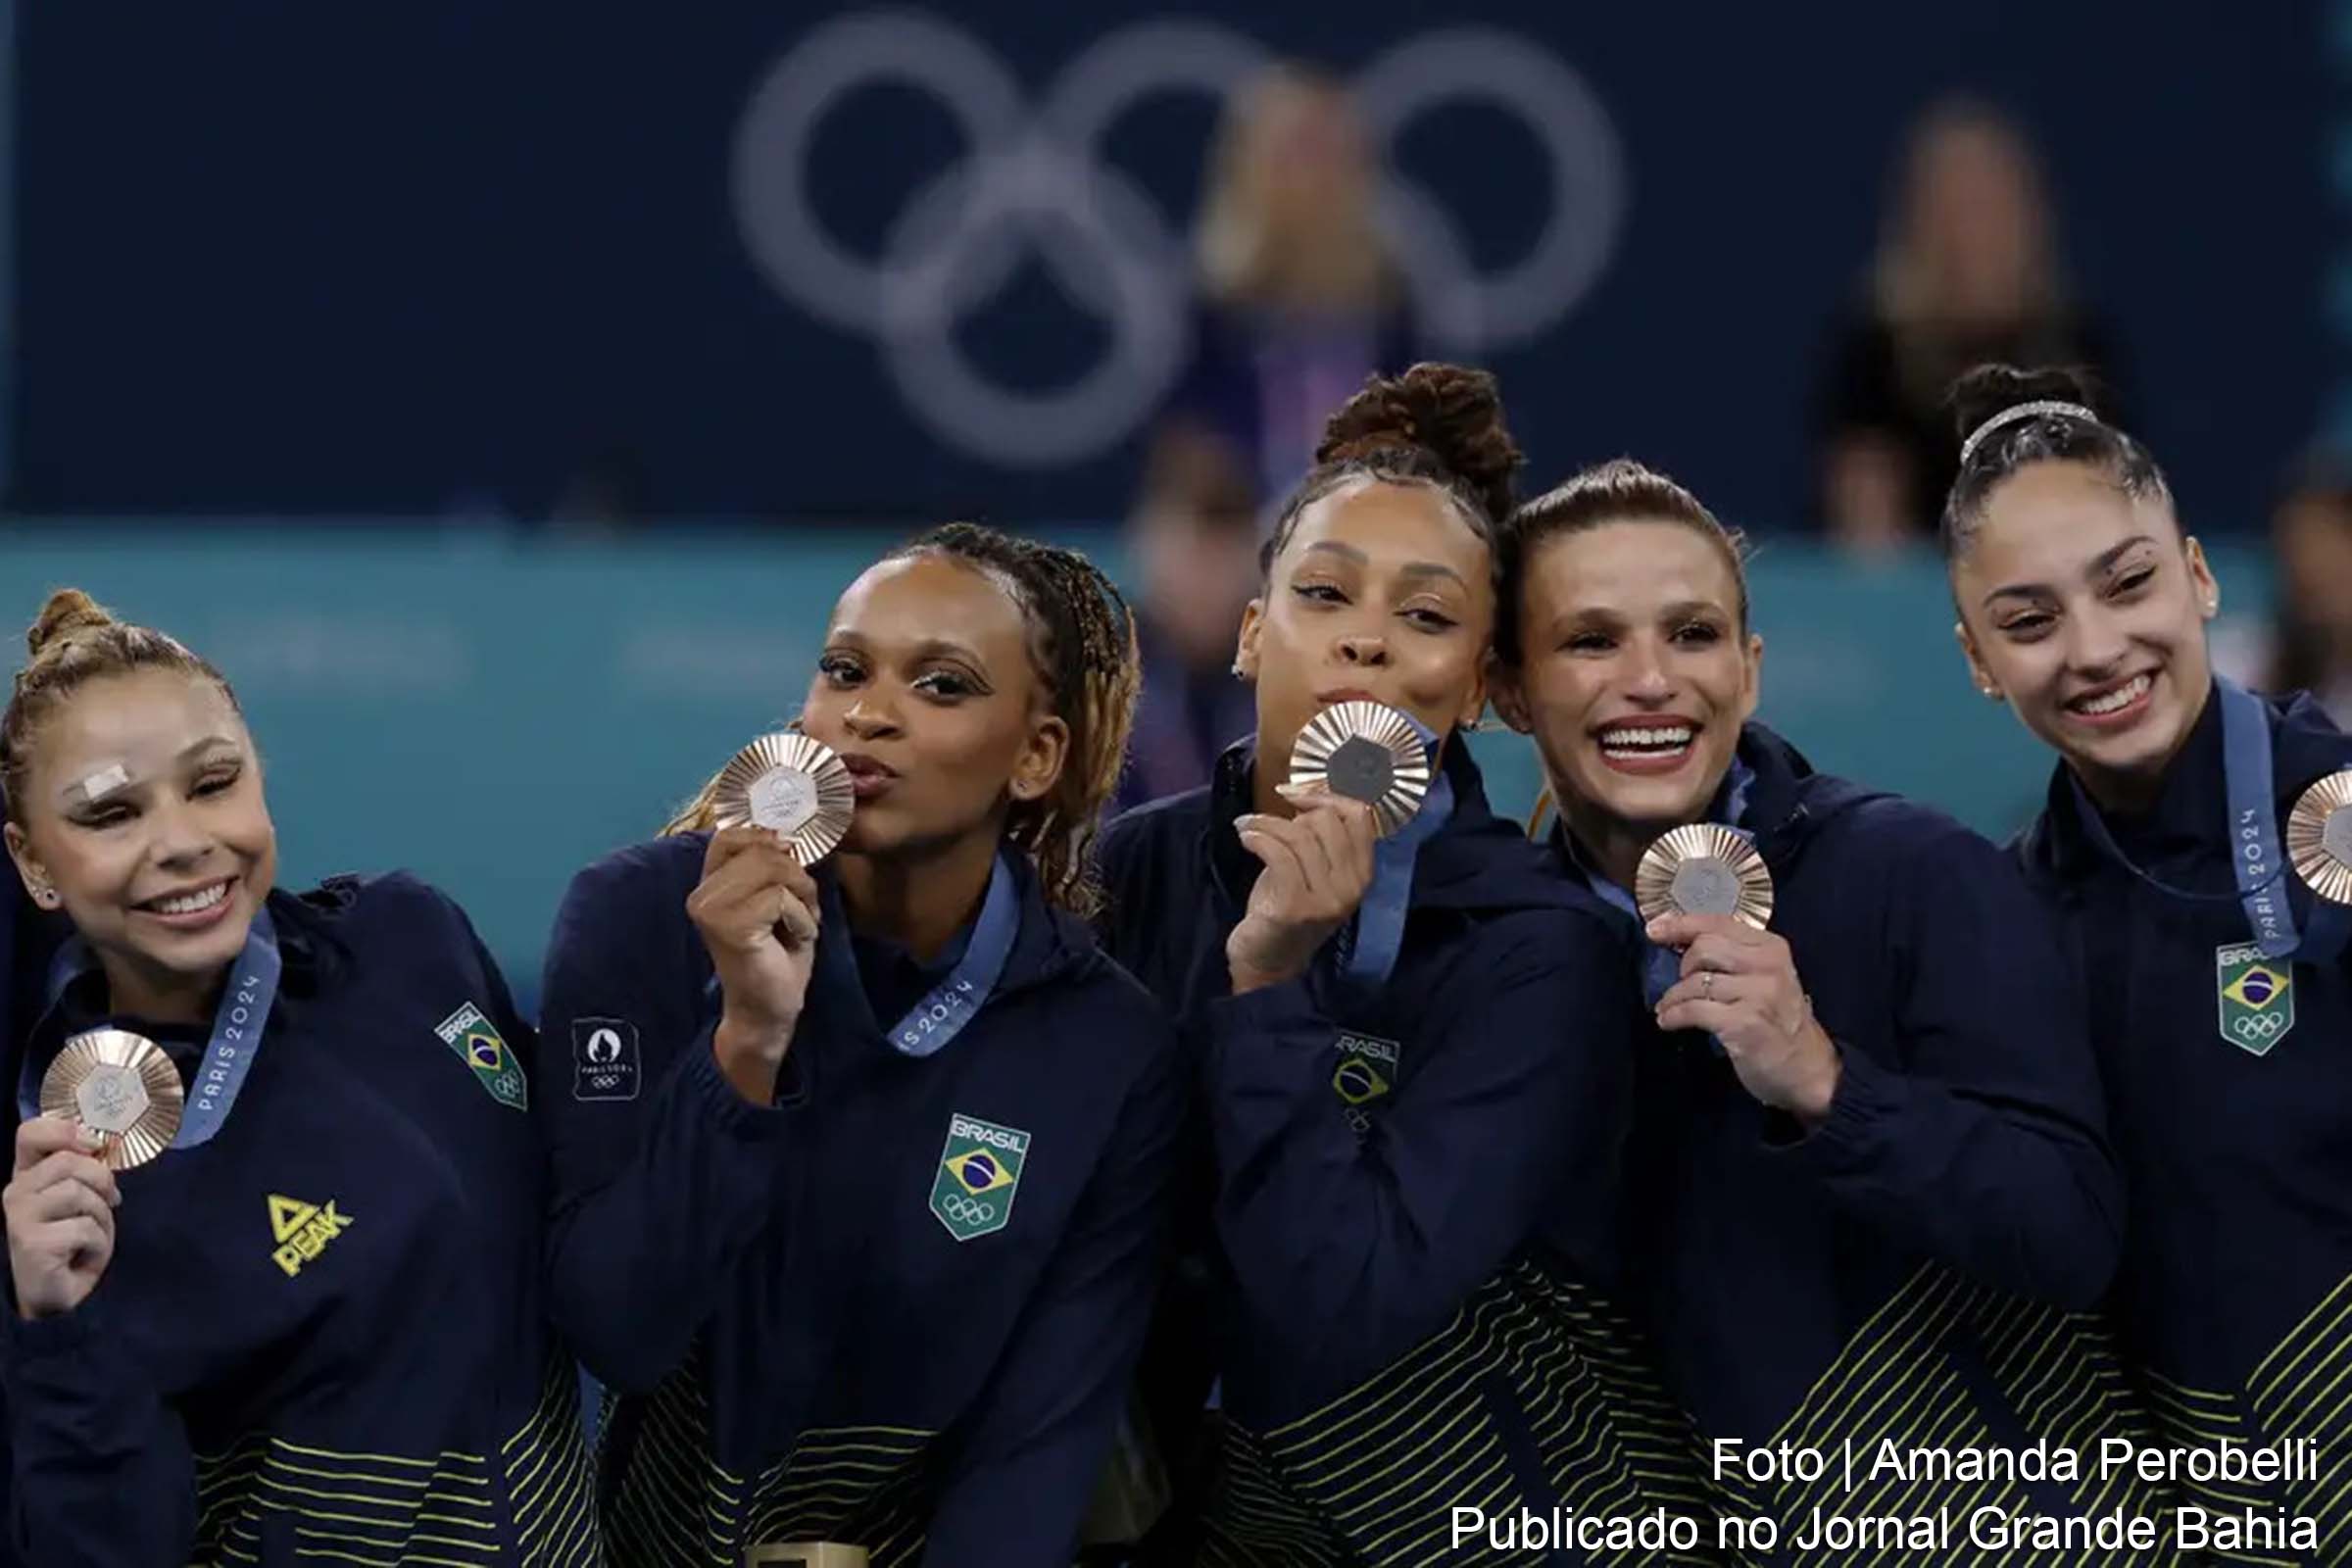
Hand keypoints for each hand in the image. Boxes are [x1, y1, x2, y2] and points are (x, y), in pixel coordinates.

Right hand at [6, 1116, 120, 1320]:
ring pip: (80, 1193)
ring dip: (102, 1218)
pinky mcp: (31, 1242)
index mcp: (28, 1176)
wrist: (59, 1297)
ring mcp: (19, 1217)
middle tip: (106, 1208)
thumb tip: (99, 1146)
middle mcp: (16, 1192)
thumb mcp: (82, 1201)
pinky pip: (85, 1228)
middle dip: (102, 1184)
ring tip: (90, 1239)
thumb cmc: (73, 1246)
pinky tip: (83, 1258)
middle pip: (71, 1161)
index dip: (65, 1129)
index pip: (31, 1133)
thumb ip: (83, 1172)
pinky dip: (98, 1244)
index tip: (93, 1144)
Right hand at [687, 827, 821, 1091]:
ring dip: (802, 899)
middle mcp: (701, 892)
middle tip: (797, 913)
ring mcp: (709, 908)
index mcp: (710, 881)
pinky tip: (791, 942)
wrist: (767, 1010)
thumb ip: (774, 864)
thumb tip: (786, 835)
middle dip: (798, 878)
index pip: (735, 833)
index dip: (770, 844)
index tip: (787, 876)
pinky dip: (801, 920)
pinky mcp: (727, 926)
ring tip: (795, 926)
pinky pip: (781, 898)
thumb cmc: (777, 954)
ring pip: (775, 869)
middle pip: (764, 849)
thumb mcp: (779, 897)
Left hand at [1226, 786, 1378, 992]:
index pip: (1359, 815)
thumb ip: (1320, 839)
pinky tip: (1245, 838)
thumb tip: (1307, 800)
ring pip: (1299, 835)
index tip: (1295, 794)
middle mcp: (1351, 887)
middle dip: (1292, 814)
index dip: (1326, 795)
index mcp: (1363, 874)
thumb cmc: (1287, 910)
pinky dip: (1257, 837)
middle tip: (1268, 823)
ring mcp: (1326, 899)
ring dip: (1266, 823)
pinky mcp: (1295, 908)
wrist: (1268, 963)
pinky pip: (1277, 853)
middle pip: (1326, 821)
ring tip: (1248, 827)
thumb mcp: (1315, 872)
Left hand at [1648, 912, 1841, 1123]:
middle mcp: (1768, 965)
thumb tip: (1677, 939)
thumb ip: (1732, 956)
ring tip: (1667, 1009)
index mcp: (1771, 947)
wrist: (1807, 1068)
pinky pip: (1694, 1010)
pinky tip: (1668, 1022)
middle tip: (1681, 986)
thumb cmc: (1779, 1021)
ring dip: (1673, 997)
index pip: (1718, 923)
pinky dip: (1674, 1015)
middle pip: (1704, 947)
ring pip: (1696, 981)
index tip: (1654, 930)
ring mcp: (1759, 994)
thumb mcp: (1765, 978)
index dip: (1681, 924)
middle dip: (1683, 967)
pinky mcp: (1744, 1023)